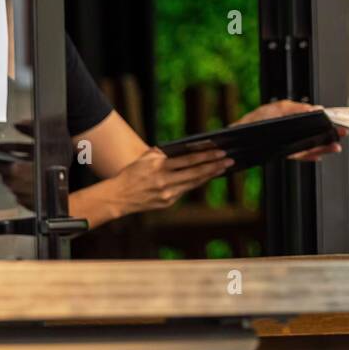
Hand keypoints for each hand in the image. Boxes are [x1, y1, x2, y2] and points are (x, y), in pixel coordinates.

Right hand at [110, 147, 232, 216]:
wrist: (119, 196)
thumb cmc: (134, 172)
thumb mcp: (146, 157)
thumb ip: (165, 152)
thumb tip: (188, 146)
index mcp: (159, 167)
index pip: (188, 160)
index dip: (206, 156)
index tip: (220, 151)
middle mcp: (164, 181)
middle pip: (195, 172)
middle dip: (214, 166)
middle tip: (229, 160)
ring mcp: (167, 194)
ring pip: (194, 183)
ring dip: (210, 175)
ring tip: (223, 167)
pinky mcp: (168, 202)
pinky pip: (187, 190)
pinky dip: (198, 182)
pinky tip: (208, 176)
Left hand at [234, 99, 344, 161]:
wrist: (240, 135)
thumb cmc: (257, 120)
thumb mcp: (278, 108)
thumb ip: (297, 108)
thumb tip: (315, 109)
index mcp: (295, 121)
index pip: (316, 122)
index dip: (328, 122)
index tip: (340, 121)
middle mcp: (295, 134)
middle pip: (318, 135)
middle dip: (331, 134)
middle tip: (344, 133)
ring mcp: (291, 144)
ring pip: (313, 146)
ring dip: (325, 147)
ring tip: (336, 146)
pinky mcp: (285, 153)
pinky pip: (302, 156)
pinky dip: (311, 156)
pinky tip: (320, 156)